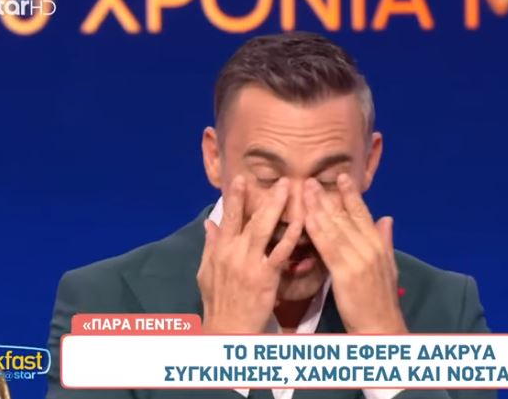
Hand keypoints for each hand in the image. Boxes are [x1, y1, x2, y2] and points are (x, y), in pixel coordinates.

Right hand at [197, 175, 301, 333]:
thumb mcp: (205, 272)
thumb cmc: (218, 302)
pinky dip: (291, 235)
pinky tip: (301, 222)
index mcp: (219, 250)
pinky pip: (281, 252)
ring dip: (277, 207)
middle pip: (249, 218)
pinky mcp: (266, 276)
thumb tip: (209, 223)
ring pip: (265, 229)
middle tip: (279, 179)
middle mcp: (233, 252)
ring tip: (290, 190)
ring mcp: (250, 263)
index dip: (235, 198)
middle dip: (264, 197)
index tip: (242, 179)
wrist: (227, 329)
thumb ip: (210, 246)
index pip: (228, 218)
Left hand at [303, 173, 406, 333]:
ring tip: (305, 190)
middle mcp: (370, 248)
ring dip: (318, 207)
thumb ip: (385, 240)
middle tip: (311, 180)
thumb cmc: (381, 300)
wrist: (381, 326)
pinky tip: (306, 218)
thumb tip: (387, 218)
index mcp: (378, 245)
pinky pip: (328, 247)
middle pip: (345, 217)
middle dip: (327, 197)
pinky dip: (316, 231)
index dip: (351, 195)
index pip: (363, 214)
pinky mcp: (346, 273)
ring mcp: (358, 259)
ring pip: (335, 228)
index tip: (341, 177)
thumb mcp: (388, 266)